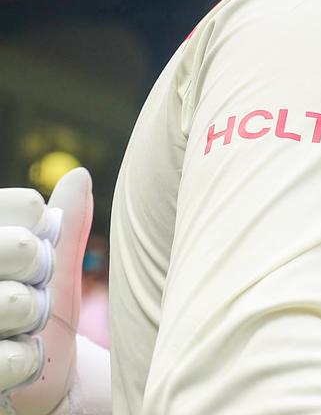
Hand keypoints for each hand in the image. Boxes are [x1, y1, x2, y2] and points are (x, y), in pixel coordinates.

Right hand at [0, 169, 92, 414]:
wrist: (35, 377)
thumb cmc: (38, 306)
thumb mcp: (53, 263)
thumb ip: (66, 223)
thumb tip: (80, 176)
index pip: (27, 206)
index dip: (43, 228)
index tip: (37, 246)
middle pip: (20, 246)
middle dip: (38, 266)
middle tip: (33, 283)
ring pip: (14, 301)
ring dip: (31, 315)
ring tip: (24, 322)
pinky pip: (7, 358)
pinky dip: (25, 360)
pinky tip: (20, 358)